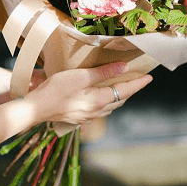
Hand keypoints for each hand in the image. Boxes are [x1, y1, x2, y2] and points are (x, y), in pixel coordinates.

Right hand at [24, 62, 152, 125]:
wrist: (37, 108)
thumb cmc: (57, 89)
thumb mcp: (81, 76)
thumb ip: (104, 72)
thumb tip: (124, 67)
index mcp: (100, 100)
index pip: (125, 90)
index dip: (138, 84)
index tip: (149, 77)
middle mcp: (97, 111)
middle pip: (120, 100)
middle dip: (130, 90)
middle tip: (137, 80)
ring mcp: (88, 117)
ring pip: (111, 106)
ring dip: (119, 97)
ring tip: (123, 87)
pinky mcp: (80, 118)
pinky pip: (101, 110)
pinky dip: (108, 102)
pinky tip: (102, 98)